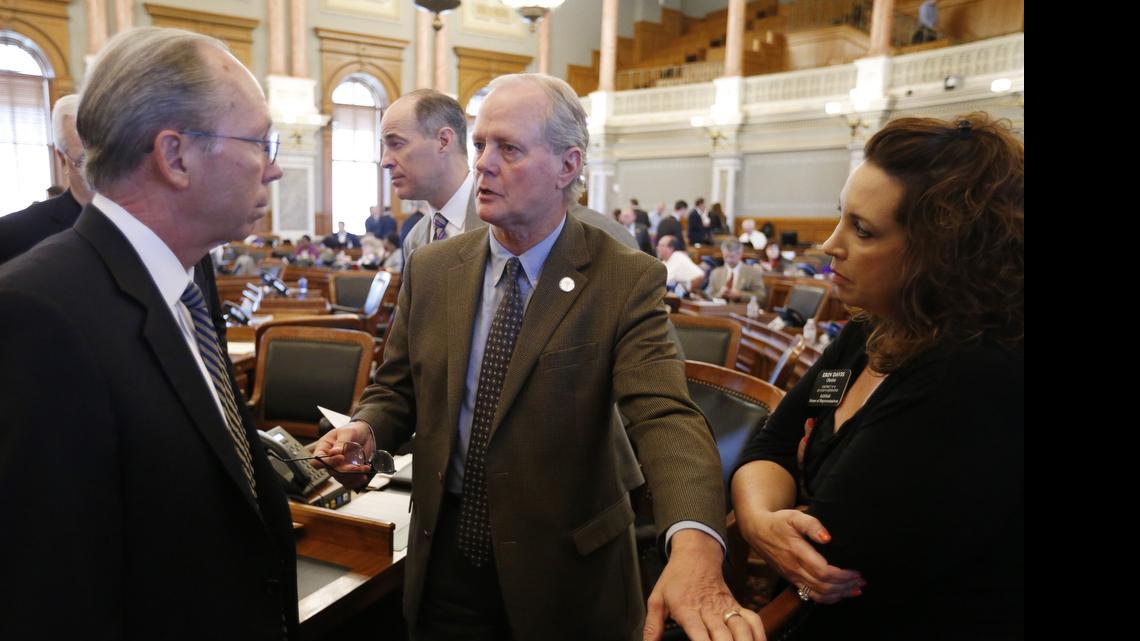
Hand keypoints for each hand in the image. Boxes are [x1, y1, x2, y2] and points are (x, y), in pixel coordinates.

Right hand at [310, 421, 374, 487]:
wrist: (365, 434)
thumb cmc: (352, 430)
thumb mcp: (347, 432)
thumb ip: (341, 442)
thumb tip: (334, 452)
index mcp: (324, 448)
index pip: (317, 460)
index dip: (327, 462)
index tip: (341, 457)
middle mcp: (330, 460)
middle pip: (331, 471)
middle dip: (346, 470)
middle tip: (357, 466)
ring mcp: (339, 467)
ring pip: (341, 479)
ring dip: (354, 476)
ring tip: (365, 468)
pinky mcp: (348, 472)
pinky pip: (349, 483)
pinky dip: (357, 482)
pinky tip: (364, 477)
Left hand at [644, 530, 764, 640]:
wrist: (696, 556)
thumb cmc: (676, 578)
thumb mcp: (657, 599)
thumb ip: (652, 625)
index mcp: (687, 609)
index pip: (698, 633)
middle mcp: (708, 610)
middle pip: (723, 636)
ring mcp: (725, 608)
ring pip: (742, 629)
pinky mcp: (737, 605)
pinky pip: (753, 620)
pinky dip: (759, 634)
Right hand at [740, 510, 863, 603]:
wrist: (757, 530)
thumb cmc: (778, 522)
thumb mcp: (794, 516)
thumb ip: (812, 525)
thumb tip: (828, 538)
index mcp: (797, 552)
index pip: (824, 572)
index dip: (843, 575)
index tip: (857, 571)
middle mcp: (794, 568)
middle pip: (824, 586)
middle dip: (846, 586)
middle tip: (862, 581)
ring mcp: (792, 576)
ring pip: (819, 594)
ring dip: (839, 594)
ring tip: (856, 589)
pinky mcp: (791, 580)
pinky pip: (811, 595)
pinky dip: (828, 598)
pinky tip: (840, 594)